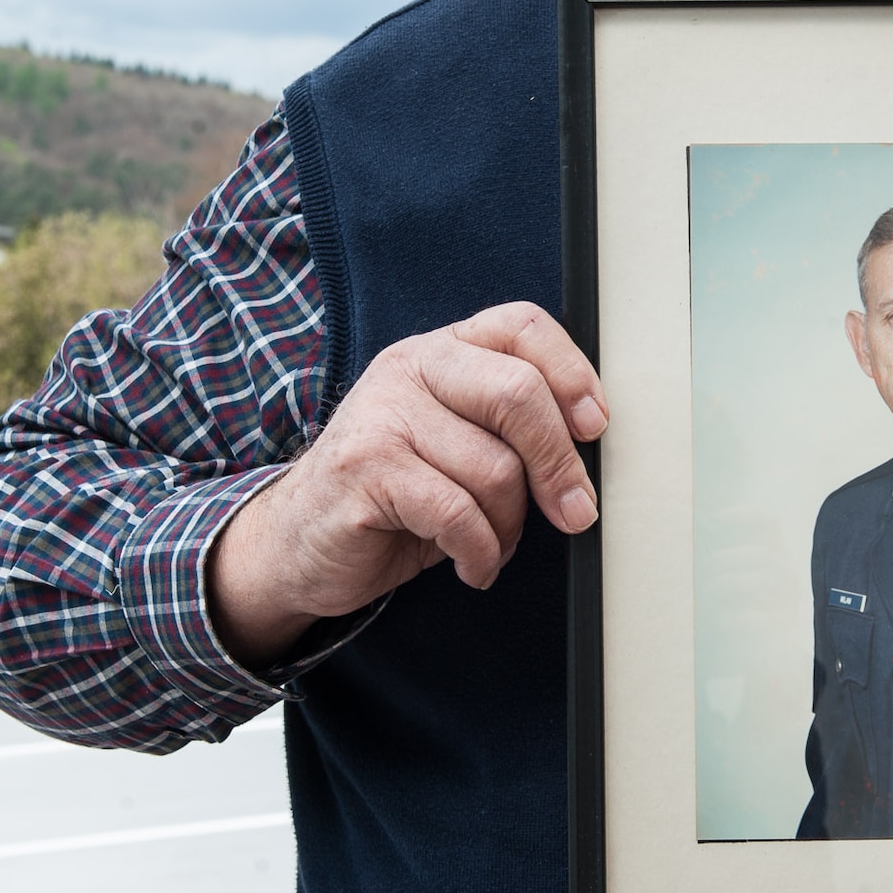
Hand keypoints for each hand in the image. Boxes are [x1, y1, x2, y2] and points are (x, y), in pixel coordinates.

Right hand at [207, 302, 607, 667]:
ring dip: (509, 527)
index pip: (522, 327)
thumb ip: (508, 430)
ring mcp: (382, 416)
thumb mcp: (458, 447)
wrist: (298, 541)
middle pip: (518, 395)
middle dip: (559, 465)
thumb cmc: (394, 495)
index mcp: (442, 351)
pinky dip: (479, 553)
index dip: (572, 374)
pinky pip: (458, 514)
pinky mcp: (366, 470)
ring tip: (489, 545)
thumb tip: (587, 451)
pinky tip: (470, 565)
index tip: (594, 427)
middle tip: (575, 511)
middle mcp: (410, 369)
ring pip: (495, 469)